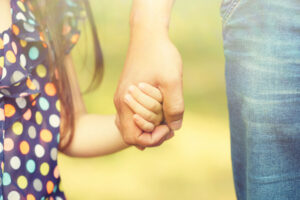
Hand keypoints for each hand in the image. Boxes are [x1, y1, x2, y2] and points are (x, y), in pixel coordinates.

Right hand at [114, 29, 183, 148]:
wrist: (147, 34)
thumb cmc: (160, 56)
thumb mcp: (172, 82)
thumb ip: (174, 107)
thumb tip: (174, 128)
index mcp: (126, 104)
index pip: (134, 138)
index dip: (153, 139)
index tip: (169, 128)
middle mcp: (120, 103)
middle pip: (131, 134)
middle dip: (152, 135)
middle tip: (170, 127)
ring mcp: (122, 97)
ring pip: (131, 124)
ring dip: (148, 127)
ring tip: (166, 122)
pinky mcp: (127, 91)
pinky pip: (132, 113)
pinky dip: (145, 118)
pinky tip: (159, 114)